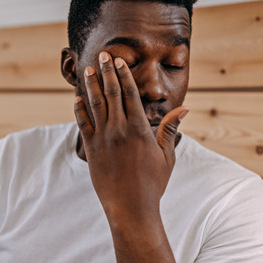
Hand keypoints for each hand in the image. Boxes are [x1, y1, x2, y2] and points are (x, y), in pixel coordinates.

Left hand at [74, 51, 187, 221]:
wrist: (130, 207)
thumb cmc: (153, 183)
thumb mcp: (167, 155)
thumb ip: (170, 129)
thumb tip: (184, 108)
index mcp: (139, 129)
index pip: (130, 94)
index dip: (123, 75)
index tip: (119, 61)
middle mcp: (119, 130)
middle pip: (111, 93)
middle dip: (106, 72)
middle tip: (103, 55)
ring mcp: (103, 139)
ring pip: (95, 105)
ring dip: (91, 85)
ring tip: (89, 70)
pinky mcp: (91, 149)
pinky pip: (83, 124)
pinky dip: (79, 109)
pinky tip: (78, 98)